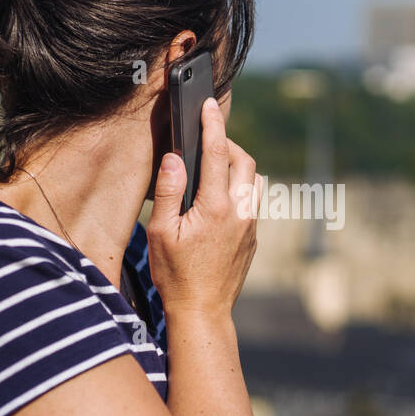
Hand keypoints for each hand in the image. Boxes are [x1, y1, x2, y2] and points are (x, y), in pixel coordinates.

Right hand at [147, 97, 260, 316]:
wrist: (203, 311)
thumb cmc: (175, 275)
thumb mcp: (160, 233)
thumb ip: (169, 191)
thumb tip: (175, 157)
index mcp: (215, 207)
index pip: (217, 153)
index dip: (212, 124)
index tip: (209, 104)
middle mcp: (239, 212)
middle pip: (244, 160)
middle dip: (227, 144)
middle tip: (206, 141)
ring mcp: (251, 225)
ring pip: (253, 180)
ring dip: (237, 167)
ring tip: (214, 168)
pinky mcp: (254, 237)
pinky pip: (252, 201)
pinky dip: (238, 188)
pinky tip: (218, 198)